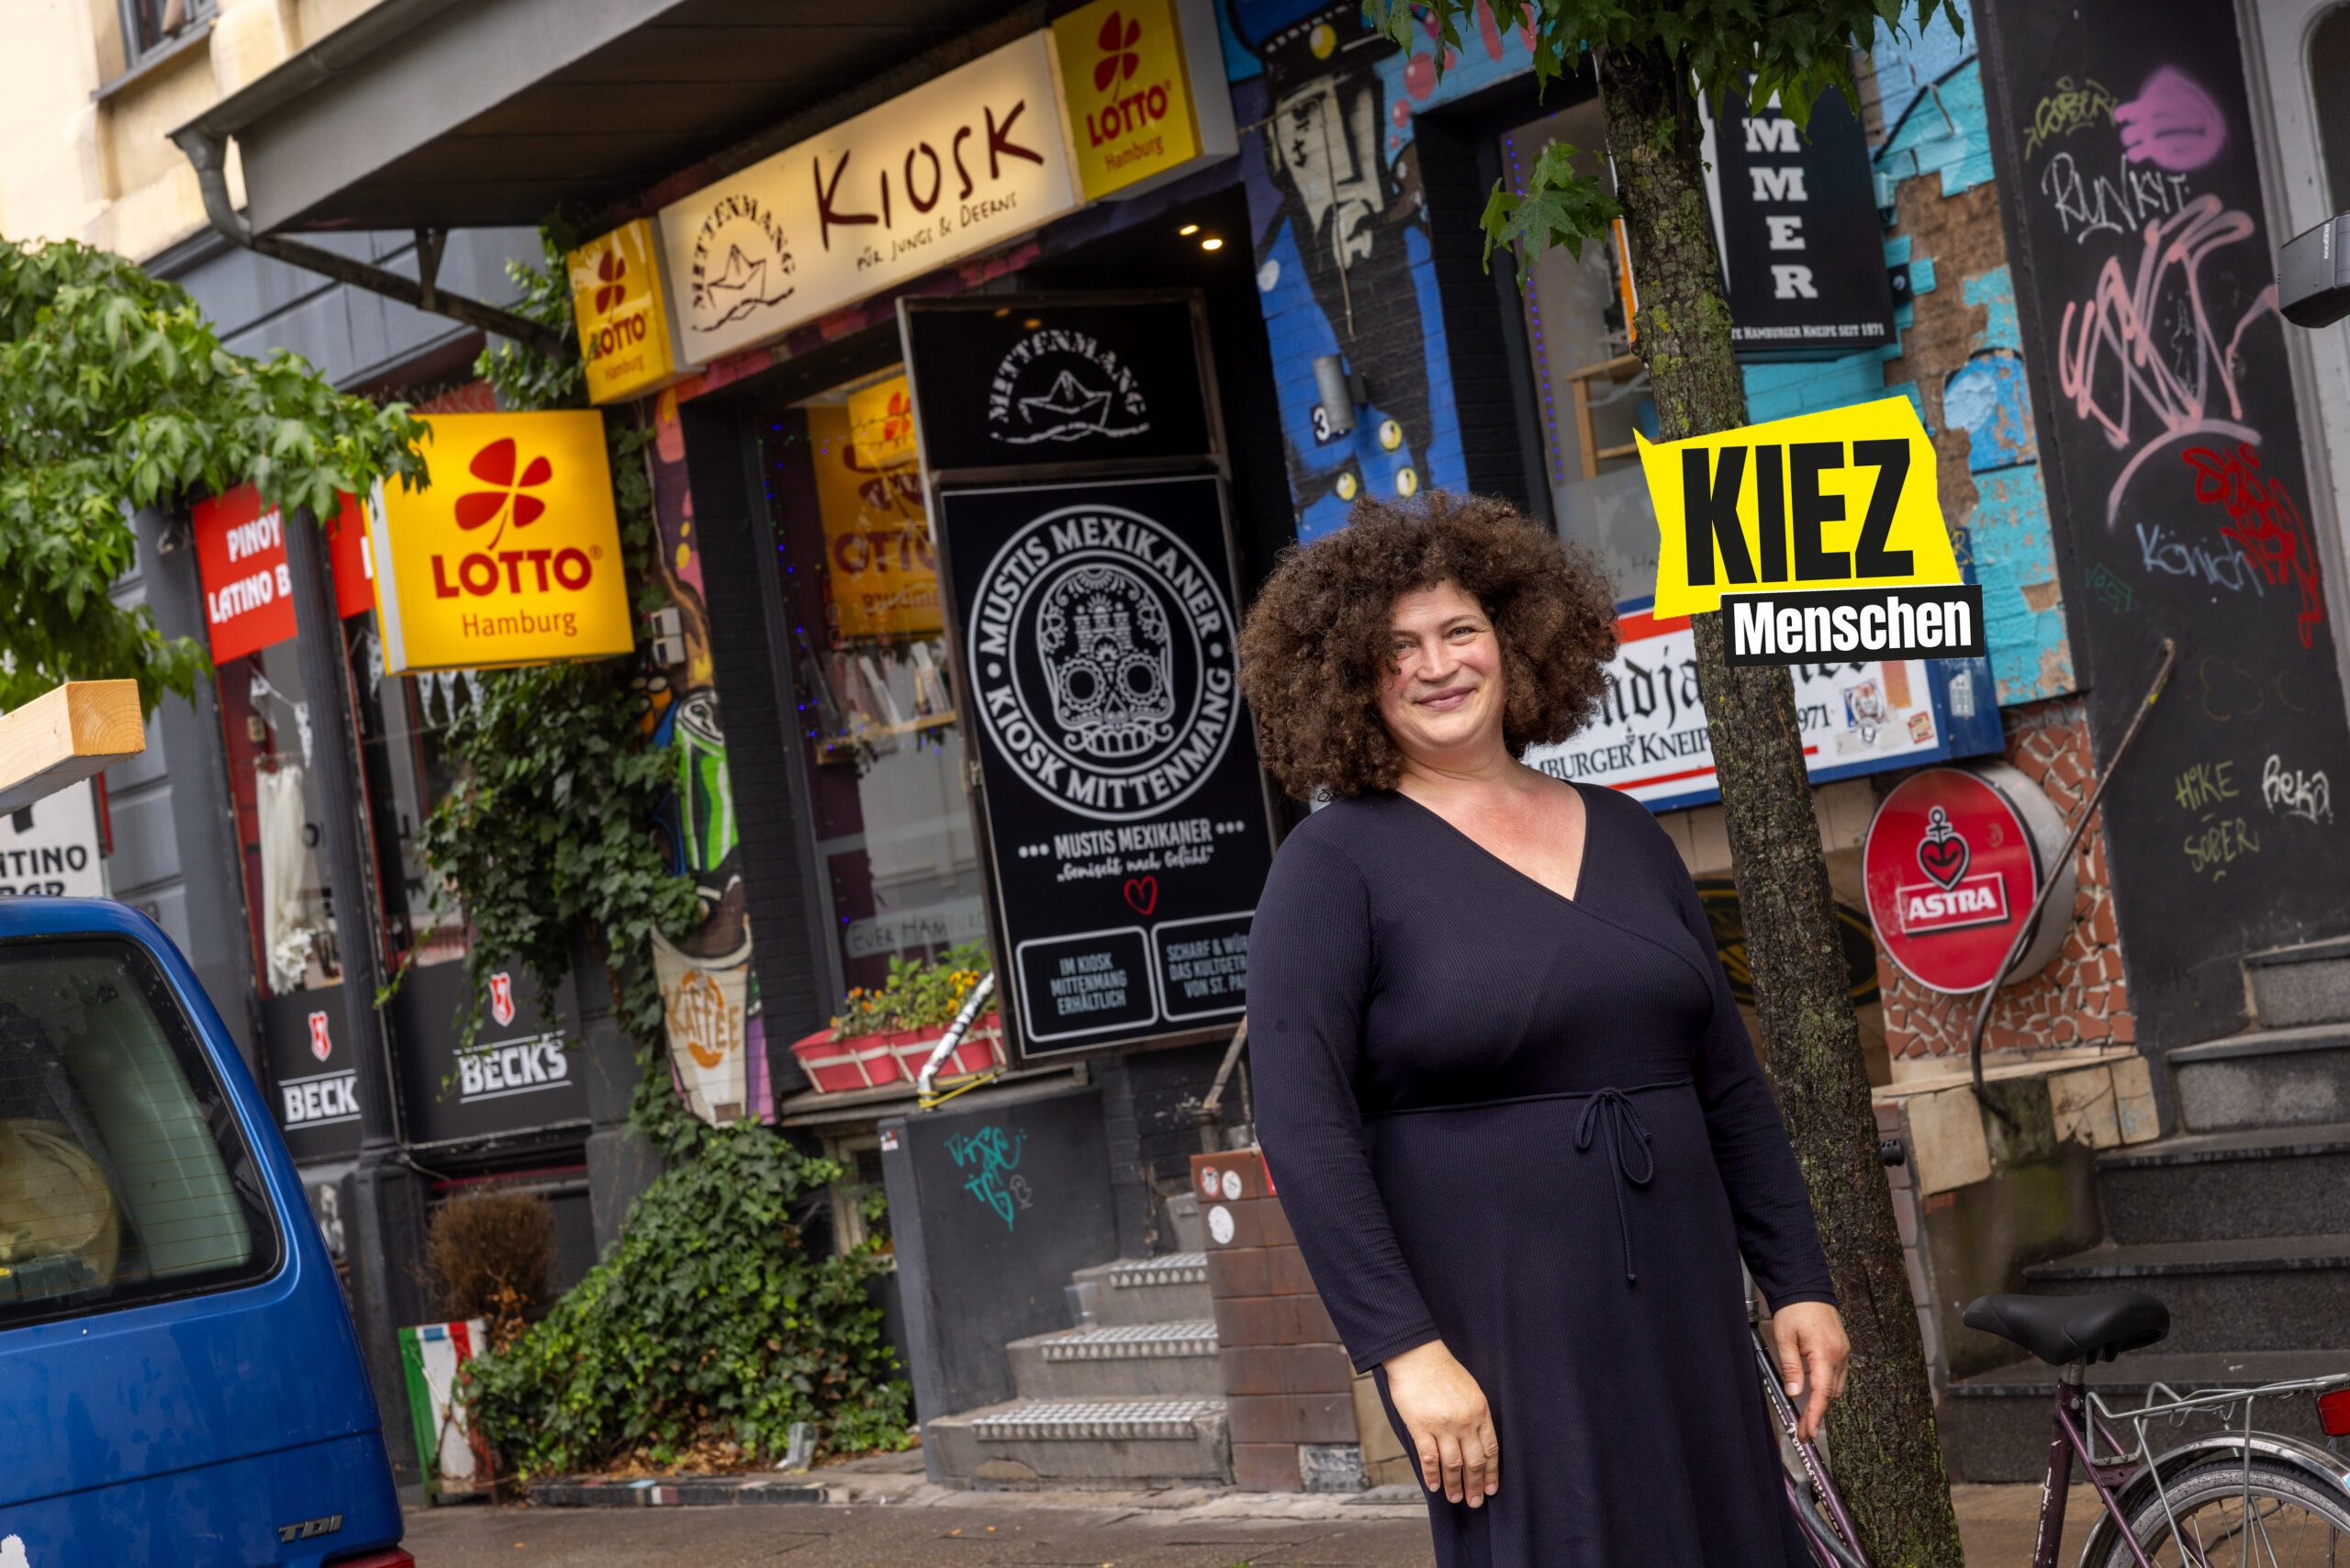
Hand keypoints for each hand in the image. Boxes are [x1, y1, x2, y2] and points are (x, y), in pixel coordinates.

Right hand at [1383, 1339, 1498, 1506]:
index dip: (1491, 1472)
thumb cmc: (1442, 1370)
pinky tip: (1433, 1485)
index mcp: (1480, 1411)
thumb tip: (1475, 1442)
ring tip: (1455, 1498)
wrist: (1416, 1355)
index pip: (1490, 1449)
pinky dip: (1432, 1475)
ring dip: (1454, 1485)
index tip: (1491, 1488)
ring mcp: (1442, 1425)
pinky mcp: (1420, 1426)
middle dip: (1475, 1485)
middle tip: (1475, 1502)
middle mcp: (1464, 1421)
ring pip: (1452, 1465)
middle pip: (1473, 1462)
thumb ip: (1475, 1415)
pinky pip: (1429, 1457)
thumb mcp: (1470, 1390)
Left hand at [1769, 1300, 1850, 1442]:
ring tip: (1806, 1413)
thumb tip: (1794, 1393)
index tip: (1808, 1432)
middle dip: (1818, 1413)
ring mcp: (1844, 1352)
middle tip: (1802, 1427)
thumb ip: (1791, 1367)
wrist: (1807, 1287)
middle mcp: (1840, 1355)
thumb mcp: (1784, 1338)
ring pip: (1836, 1387)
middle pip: (1831, 1394)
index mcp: (1825, 1353)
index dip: (1815, 1416)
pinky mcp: (1842, 1349)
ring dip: (1823, 1400)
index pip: (1822, 1393)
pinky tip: (1813, 1388)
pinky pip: (1837, 1375)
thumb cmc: (1794, 1310)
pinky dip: (1826, 1386)